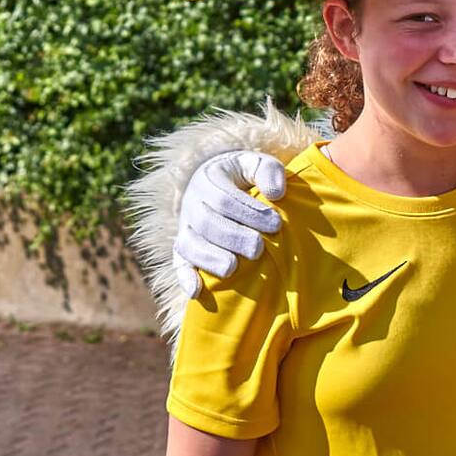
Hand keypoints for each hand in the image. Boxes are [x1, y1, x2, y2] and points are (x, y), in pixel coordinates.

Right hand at [174, 151, 286, 295]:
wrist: (218, 183)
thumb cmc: (244, 176)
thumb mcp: (256, 164)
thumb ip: (268, 171)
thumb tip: (276, 193)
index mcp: (208, 179)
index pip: (224, 199)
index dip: (249, 213)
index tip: (276, 224)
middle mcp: (192, 203)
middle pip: (207, 223)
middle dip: (234, 237)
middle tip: (258, 248)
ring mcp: (185, 228)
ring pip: (189, 245)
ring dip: (210, 259)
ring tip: (233, 268)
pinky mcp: (183, 250)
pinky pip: (178, 264)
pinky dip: (185, 278)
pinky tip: (196, 291)